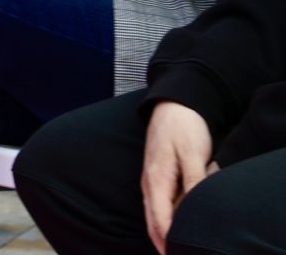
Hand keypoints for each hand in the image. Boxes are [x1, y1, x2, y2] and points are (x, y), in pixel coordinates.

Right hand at [143, 101, 216, 252]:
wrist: (173, 103)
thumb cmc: (183, 126)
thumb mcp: (193, 153)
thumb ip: (194, 182)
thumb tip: (195, 209)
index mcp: (156, 179)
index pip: (159, 220)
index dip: (168, 241)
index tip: (177, 253)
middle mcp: (149, 183)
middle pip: (152, 222)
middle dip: (162, 243)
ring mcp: (151, 180)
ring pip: (154, 214)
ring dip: (163, 232)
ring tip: (175, 248)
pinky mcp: (157, 176)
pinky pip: (159, 204)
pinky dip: (165, 219)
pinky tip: (176, 225)